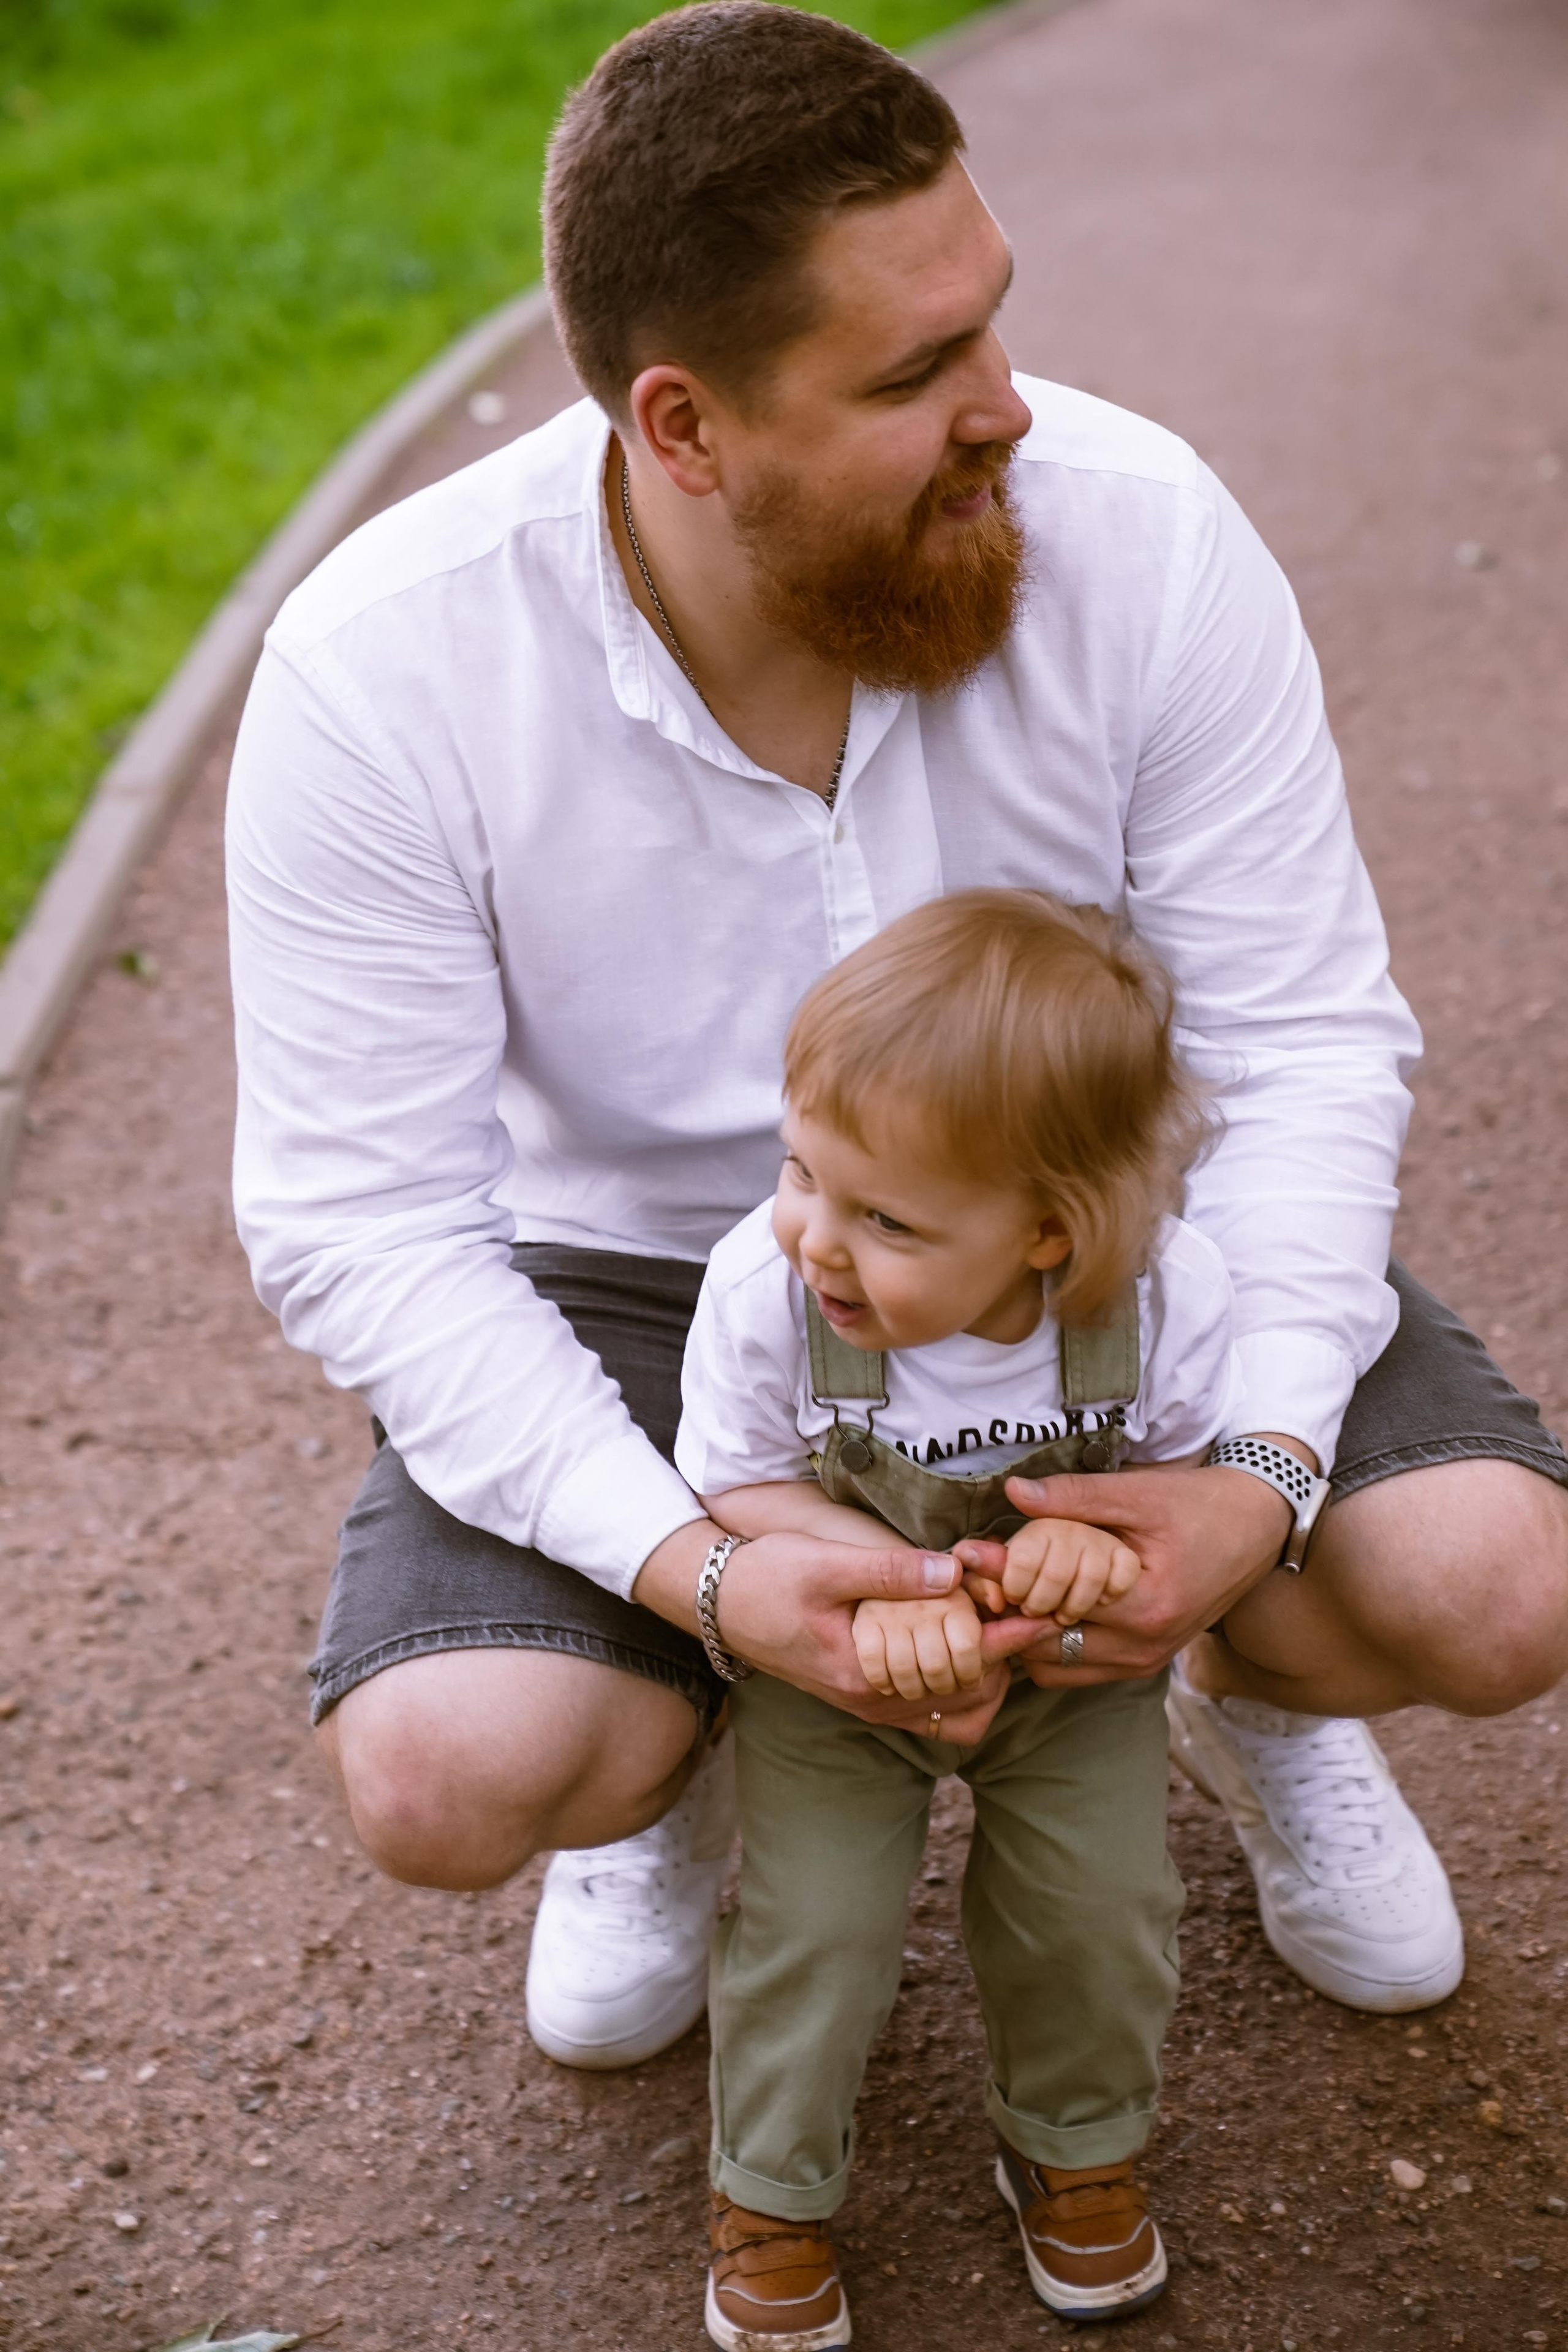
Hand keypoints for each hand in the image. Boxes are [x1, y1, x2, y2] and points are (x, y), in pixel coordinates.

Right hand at [634, 1520, 1041, 1735]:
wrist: (713, 1601)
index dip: (1008, 1637)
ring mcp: (868, 1702)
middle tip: (1033, 1615)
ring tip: (1004, 1628)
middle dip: (1007, 1661)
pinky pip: (930, 1708)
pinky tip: (963, 1641)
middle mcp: (873, 1700)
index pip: (960, 1665)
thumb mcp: (824, 1565)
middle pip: (970, 1701)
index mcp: (866, 1672)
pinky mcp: (863, 1693)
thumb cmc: (764, 1577)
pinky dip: (959, 1683)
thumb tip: (952, 1570)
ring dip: (986, 1677)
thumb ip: (888, 1571)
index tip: (1046, 1612)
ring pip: (954, 1713)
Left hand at [993, 1462, 1293, 1684]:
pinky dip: (1054, 1644)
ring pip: (1057, 1667)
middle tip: (978, 1576)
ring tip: (1007, 1590)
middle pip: (1045, 1649)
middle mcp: (1144, 1647)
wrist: (1258, 1526)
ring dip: (1028, 1634)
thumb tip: (1013, 1493)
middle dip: (1008, 1613)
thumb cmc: (1199, 1505)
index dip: (1005, 1581)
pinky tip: (1042, 1605)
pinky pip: (1080, 1668)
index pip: (1050, 1608)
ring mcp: (1146, 1660)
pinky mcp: (1147, 1660)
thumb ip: (1075, 1498)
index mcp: (1144, 1607)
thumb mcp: (1138, 1494)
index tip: (971, 1555)